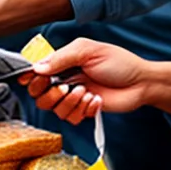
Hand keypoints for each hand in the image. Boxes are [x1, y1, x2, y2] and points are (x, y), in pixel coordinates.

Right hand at [21, 38, 170, 122]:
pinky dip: (84, 110)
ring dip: (71, 102)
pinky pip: (72, 118)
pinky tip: (95, 100)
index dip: (29, 78)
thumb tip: (37, 68)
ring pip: (55, 109)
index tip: (30, 80)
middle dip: (50, 93)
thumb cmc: (118, 62)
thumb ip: (61, 58)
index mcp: (63, 62)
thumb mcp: (87, 51)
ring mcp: (74, 97)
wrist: (140, 82)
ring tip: (86, 92)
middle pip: (39, 95)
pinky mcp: (84, 112)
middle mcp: (65, 80)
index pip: (36, 72)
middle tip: (64, 86)